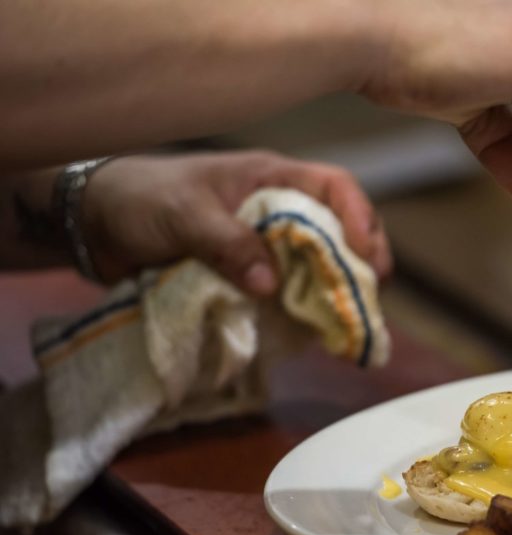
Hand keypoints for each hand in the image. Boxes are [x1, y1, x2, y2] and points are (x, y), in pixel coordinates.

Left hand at [82, 152, 391, 295]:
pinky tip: (315, 330)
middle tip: (368, 298)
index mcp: (269, 178)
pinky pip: (290, 290)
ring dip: (338, 291)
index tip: (367, 257)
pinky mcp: (250, 273)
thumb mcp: (183, 216)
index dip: (361, 219)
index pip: (335, 188)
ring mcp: (265, 243)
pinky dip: (306, 309)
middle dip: (361, 262)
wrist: (93, 224)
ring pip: (320, 264)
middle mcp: (277, 209)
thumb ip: (227, 243)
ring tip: (350, 321)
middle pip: (340, 230)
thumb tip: (271, 284)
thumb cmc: (139, 200)